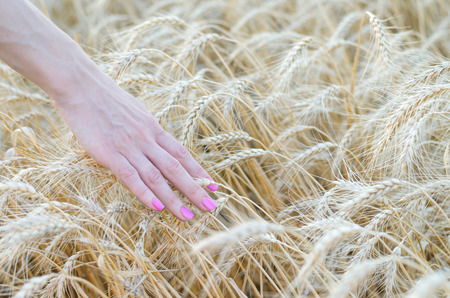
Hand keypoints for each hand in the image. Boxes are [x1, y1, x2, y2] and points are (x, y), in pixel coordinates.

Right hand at [51, 71, 217, 220]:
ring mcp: (129, 146)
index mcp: (154, 129)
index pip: (182, 154)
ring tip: (188, 217)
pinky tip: (156, 208)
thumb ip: (146, 130)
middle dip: (195, 190)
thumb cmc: (105, 97)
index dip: (199, 171)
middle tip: (211, 208)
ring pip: (157, 177)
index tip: (213, 186)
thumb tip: (155, 143)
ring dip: (174, 199)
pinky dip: (144, 193)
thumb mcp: (135, 113)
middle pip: (176, 169)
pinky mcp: (109, 153)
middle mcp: (147, 139)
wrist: (80, 84)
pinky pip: (130, 176)